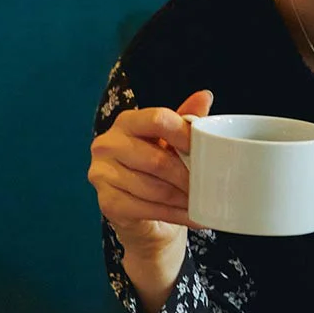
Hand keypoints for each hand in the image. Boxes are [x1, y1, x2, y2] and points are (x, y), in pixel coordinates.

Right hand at [87, 89, 213, 254]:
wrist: (140, 211)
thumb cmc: (157, 170)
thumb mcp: (172, 142)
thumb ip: (185, 120)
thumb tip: (205, 95)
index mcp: (126, 122)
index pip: (157, 119)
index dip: (185, 134)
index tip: (208, 150)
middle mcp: (108, 144)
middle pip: (157, 160)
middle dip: (188, 177)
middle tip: (212, 186)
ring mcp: (102, 174)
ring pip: (154, 188)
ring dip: (184, 199)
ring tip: (206, 203)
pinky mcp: (106, 202)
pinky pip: (147, 209)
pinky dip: (175, 215)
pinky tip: (194, 217)